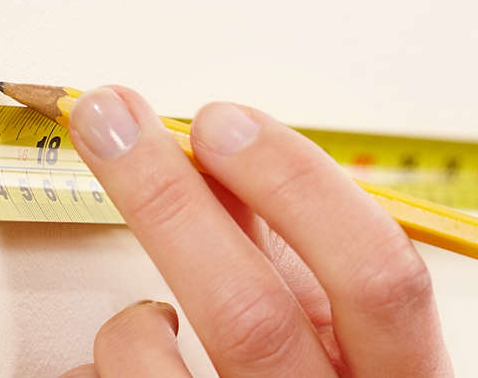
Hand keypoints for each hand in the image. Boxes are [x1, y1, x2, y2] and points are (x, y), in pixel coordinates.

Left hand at [55, 86, 450, 377]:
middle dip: (168, 200)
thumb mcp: (347, 340)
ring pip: (157, 368)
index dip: (298, 187)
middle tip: (111, 124)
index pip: (380, 278)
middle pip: (250, 314)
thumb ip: (300, 251)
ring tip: (144, 318)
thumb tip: (221, 153)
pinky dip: (97, 372)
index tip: (222, 124)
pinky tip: (121, 377)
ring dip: (131, 318)